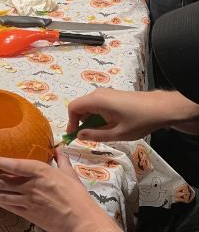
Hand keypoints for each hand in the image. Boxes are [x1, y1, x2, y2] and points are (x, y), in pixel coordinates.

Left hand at [0, 151, 102, 231]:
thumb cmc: (78, 196)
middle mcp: (31, 186)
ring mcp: (28, 201)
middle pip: (3, 182)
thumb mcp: (70, 174)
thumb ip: (61, 160)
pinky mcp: (28, 214)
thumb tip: (57, 149)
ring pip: (1, 194)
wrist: (81, 221)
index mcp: (42, 172)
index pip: (15, 166)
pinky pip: (8, 206)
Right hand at [68, 88, 194, 141]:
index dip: (70, 122)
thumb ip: (95, 135)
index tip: (74, 135)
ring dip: (91, 120)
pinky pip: (98, 105)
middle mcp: (98, 94)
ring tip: (102, 133)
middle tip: (88, 137)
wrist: (161, 108)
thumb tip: (79, 135)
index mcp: (96, 101)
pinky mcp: (113, 95)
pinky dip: (98, 116)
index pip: (73, 108)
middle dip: (81, 122)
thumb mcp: (117, 133)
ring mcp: (106, 93)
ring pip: (90, 107)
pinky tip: (110, 126)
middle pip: (81, 107)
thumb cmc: (139, 121)